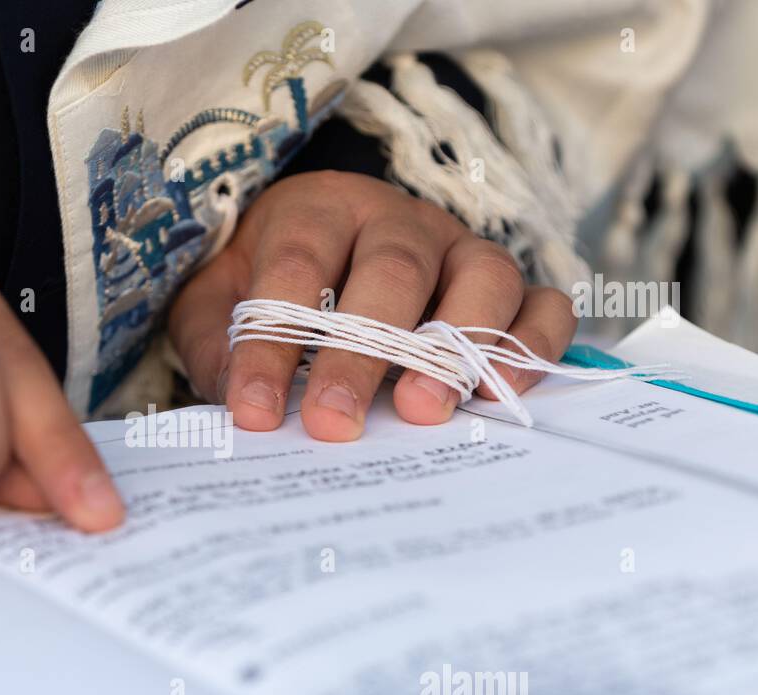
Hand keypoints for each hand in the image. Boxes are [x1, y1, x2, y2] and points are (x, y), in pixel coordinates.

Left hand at [169, 171, 576, 438]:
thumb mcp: (215, 305)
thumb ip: (215, 346)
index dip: (272, 342)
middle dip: (361, 352)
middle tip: (334, 421)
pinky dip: (531, 348)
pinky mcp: (509, 287)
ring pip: (482, 276)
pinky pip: (542, 306)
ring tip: (423, 411)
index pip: (296, 268)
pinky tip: (499, 397)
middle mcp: (397, 220)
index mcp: (318, 211)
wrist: (319, 250)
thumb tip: (242, 403)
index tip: (255, 413)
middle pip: (391, 271)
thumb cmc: (263, 285)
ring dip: (457, 345)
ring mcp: (461, 250)